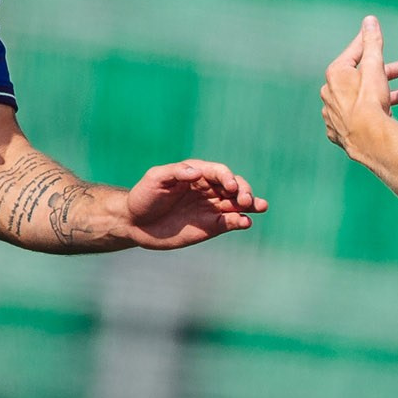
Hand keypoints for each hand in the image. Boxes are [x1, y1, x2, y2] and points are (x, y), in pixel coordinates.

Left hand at [122, 160, 267, 249]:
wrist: (136, 223)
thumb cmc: (144, 196)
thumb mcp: (156, 179)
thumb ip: (176, 172)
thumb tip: (198, 172)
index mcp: (197, 173)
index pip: (219, 172)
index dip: (227, 177)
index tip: (229, 187)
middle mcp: (208, 189)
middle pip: (234, 186)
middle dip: (243, 190)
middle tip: (246, 200)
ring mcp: (212, 207)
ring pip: (237, 204)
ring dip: (251, 204)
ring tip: (261, 207)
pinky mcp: (212, 226)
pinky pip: (231, 222)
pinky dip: (240, 222)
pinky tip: (245, 223)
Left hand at [320, 17, 397, 157]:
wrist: (369, 141)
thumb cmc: (371, 102)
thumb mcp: (375, 66)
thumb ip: (372, 43)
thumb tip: (369, 20)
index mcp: (335, 75)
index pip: (353, 53)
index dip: (368, 44)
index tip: (376, 38)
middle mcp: (329, 93)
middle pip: (357, 77)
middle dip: (380, 72)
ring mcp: (332, 115)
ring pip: (357, 99)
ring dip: (379, 94)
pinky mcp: (338, 133)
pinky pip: (354, 119)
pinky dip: (367, 114)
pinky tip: (382, 115)